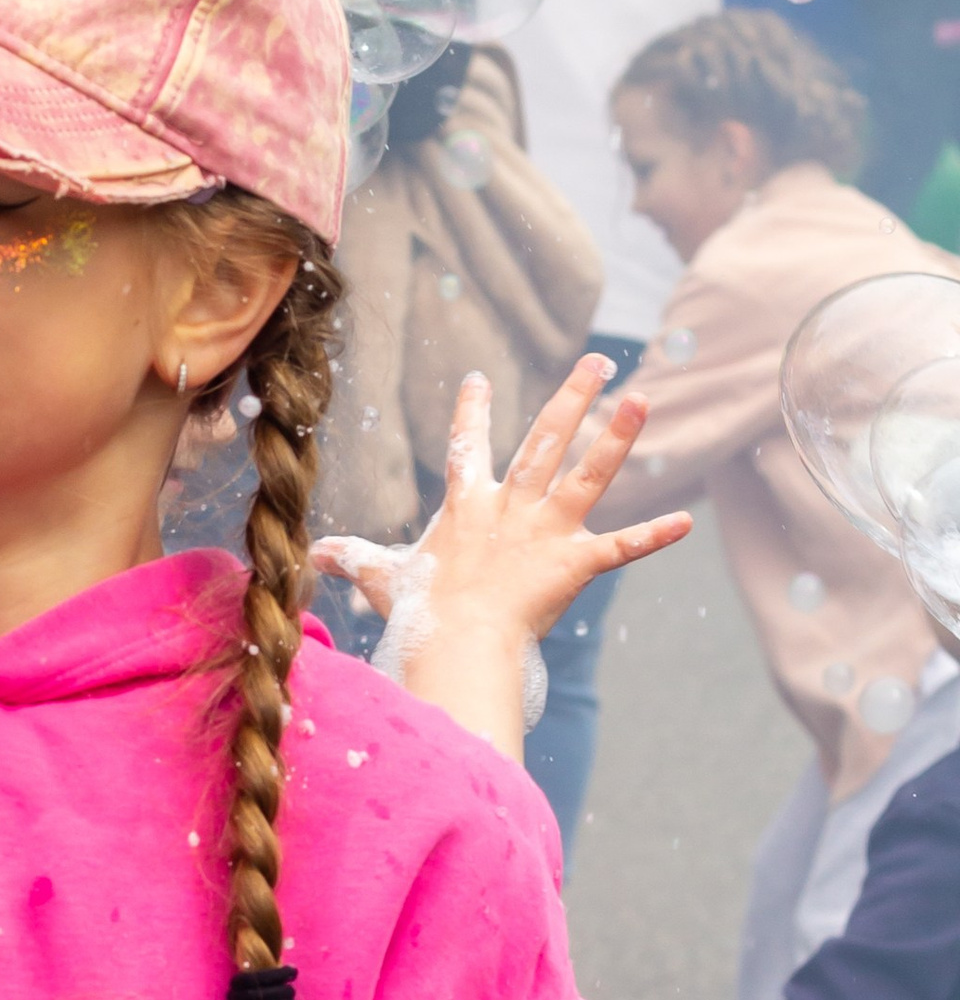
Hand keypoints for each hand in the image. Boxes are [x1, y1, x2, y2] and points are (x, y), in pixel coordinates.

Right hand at [318, 358, 691, 647]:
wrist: (453, 639)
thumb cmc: (417, 611)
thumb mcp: (381, 579)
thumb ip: (355, 561)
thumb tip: (313, 554)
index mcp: (467, 506)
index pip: (468, 448)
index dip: (473, 413)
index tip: (480, 378)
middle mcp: (511, 506)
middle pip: (546, 438)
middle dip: (573, 396)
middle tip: (598, 360)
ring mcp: (546, 531)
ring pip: (589, 473)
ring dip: (618, 436)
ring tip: (643, 397)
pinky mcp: (574, 563)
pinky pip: (621, 547)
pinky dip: (654, 535)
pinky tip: (686, 521)